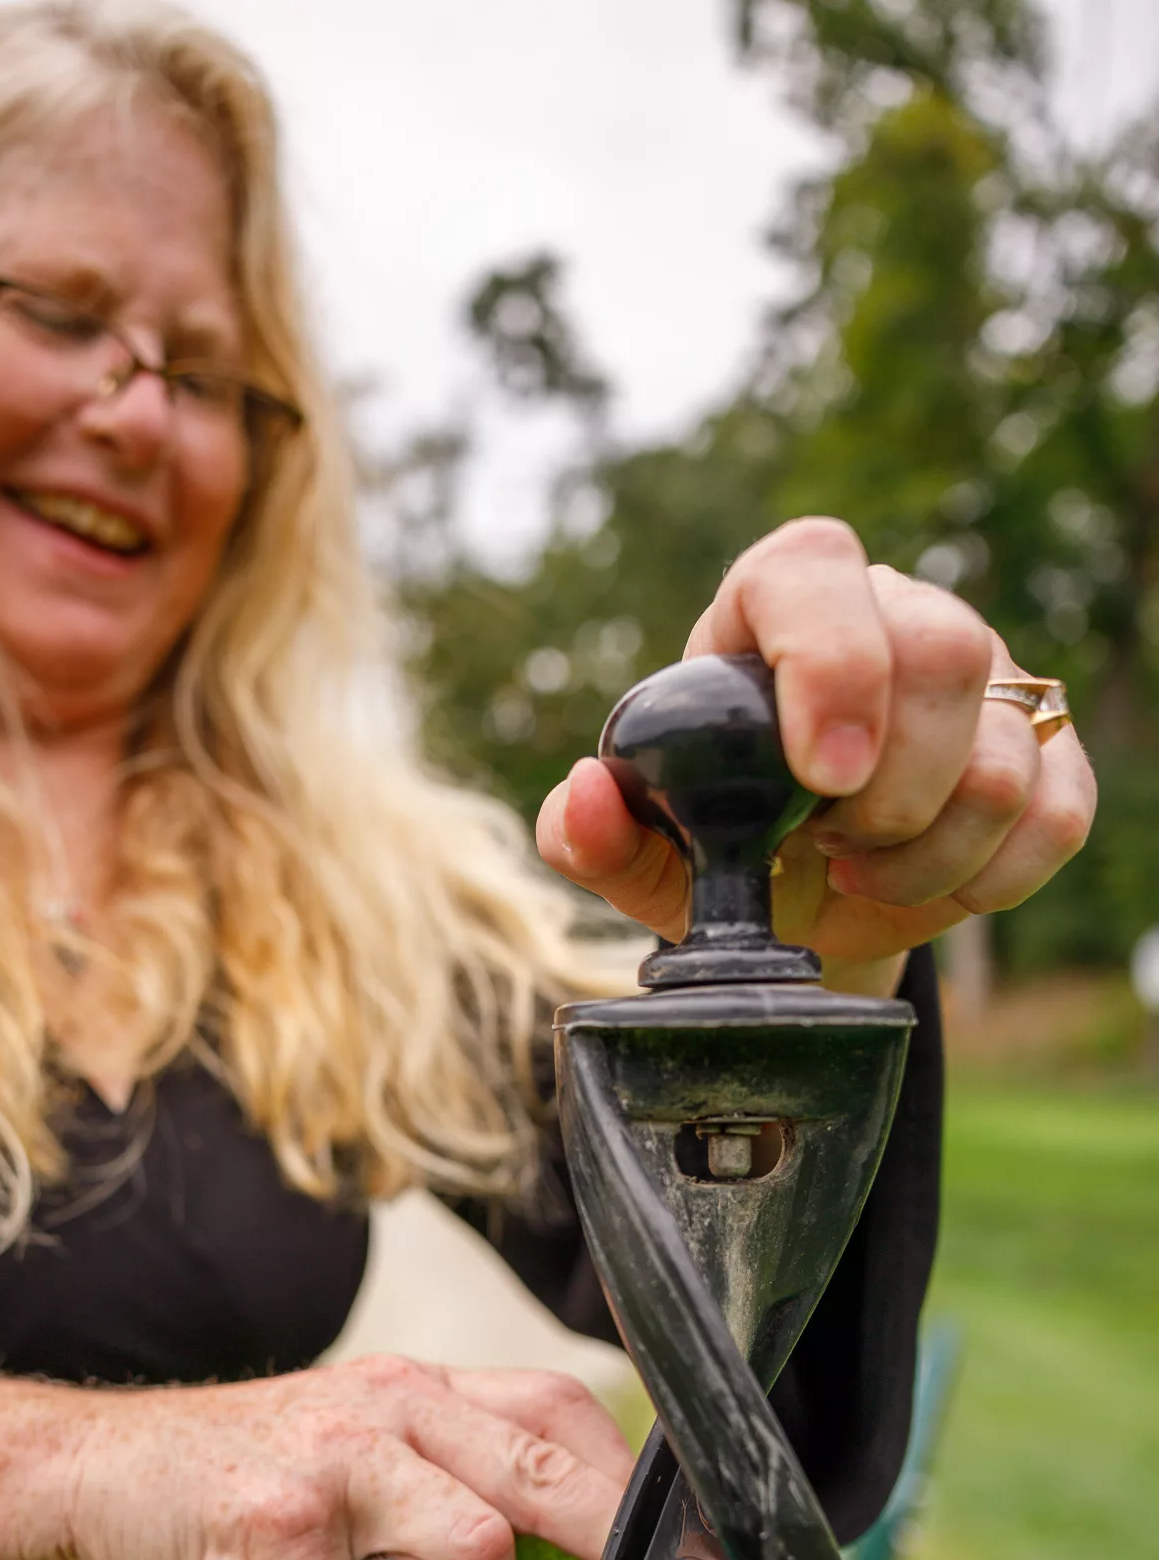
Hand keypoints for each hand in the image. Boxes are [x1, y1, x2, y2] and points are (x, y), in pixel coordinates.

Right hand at [60, 1354, 630, 1559]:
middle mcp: (391, 1406)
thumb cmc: (233, 1483)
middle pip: (543, 1476)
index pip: (557, 1414)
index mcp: (420, 1392)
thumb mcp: (352, 1455)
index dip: (618, 1487)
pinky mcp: (278, 1518)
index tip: (644, 1559)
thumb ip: (439, 1489)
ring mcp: (337, 1457)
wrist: (93, 1471)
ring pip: (477, 1548)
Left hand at [535, 517, 1096, 982]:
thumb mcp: (643, 856)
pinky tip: (931, 886)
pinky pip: (1057, 811)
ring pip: (1005, 752)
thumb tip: (583, 796)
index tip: (820, 776)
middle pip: (943, 652)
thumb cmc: (721, 853)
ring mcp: (983, 678)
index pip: (814, 569)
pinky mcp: (1043, 749)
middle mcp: (893, 614)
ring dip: (928, 853)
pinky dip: (990, 879)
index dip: (830, 661)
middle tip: (829, 850)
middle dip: (888, 791)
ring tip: (859, 874)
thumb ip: (589, 834)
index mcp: (776, 604)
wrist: (804, 909)